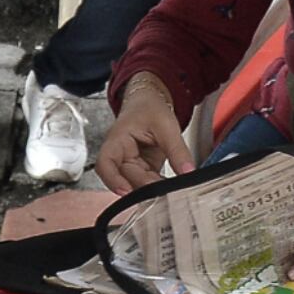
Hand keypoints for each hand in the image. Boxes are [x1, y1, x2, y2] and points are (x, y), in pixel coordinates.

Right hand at [96, 76, 188, 192]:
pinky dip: (158, 186)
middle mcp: (120, 154)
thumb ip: (177, 150)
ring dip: (152, 189)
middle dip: (144, 186)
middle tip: (166, 190)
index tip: (125, 191)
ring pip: (137, 183)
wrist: (149, 102)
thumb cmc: (149, 108)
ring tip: (171, 188)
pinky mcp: (143, 168)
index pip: (105, 164)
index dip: (112, 180)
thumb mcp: (167, 126)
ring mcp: (131, 163)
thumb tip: (188, 172)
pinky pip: (148, 182)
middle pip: (125, 178)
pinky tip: (171, 187)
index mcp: (118, 140)